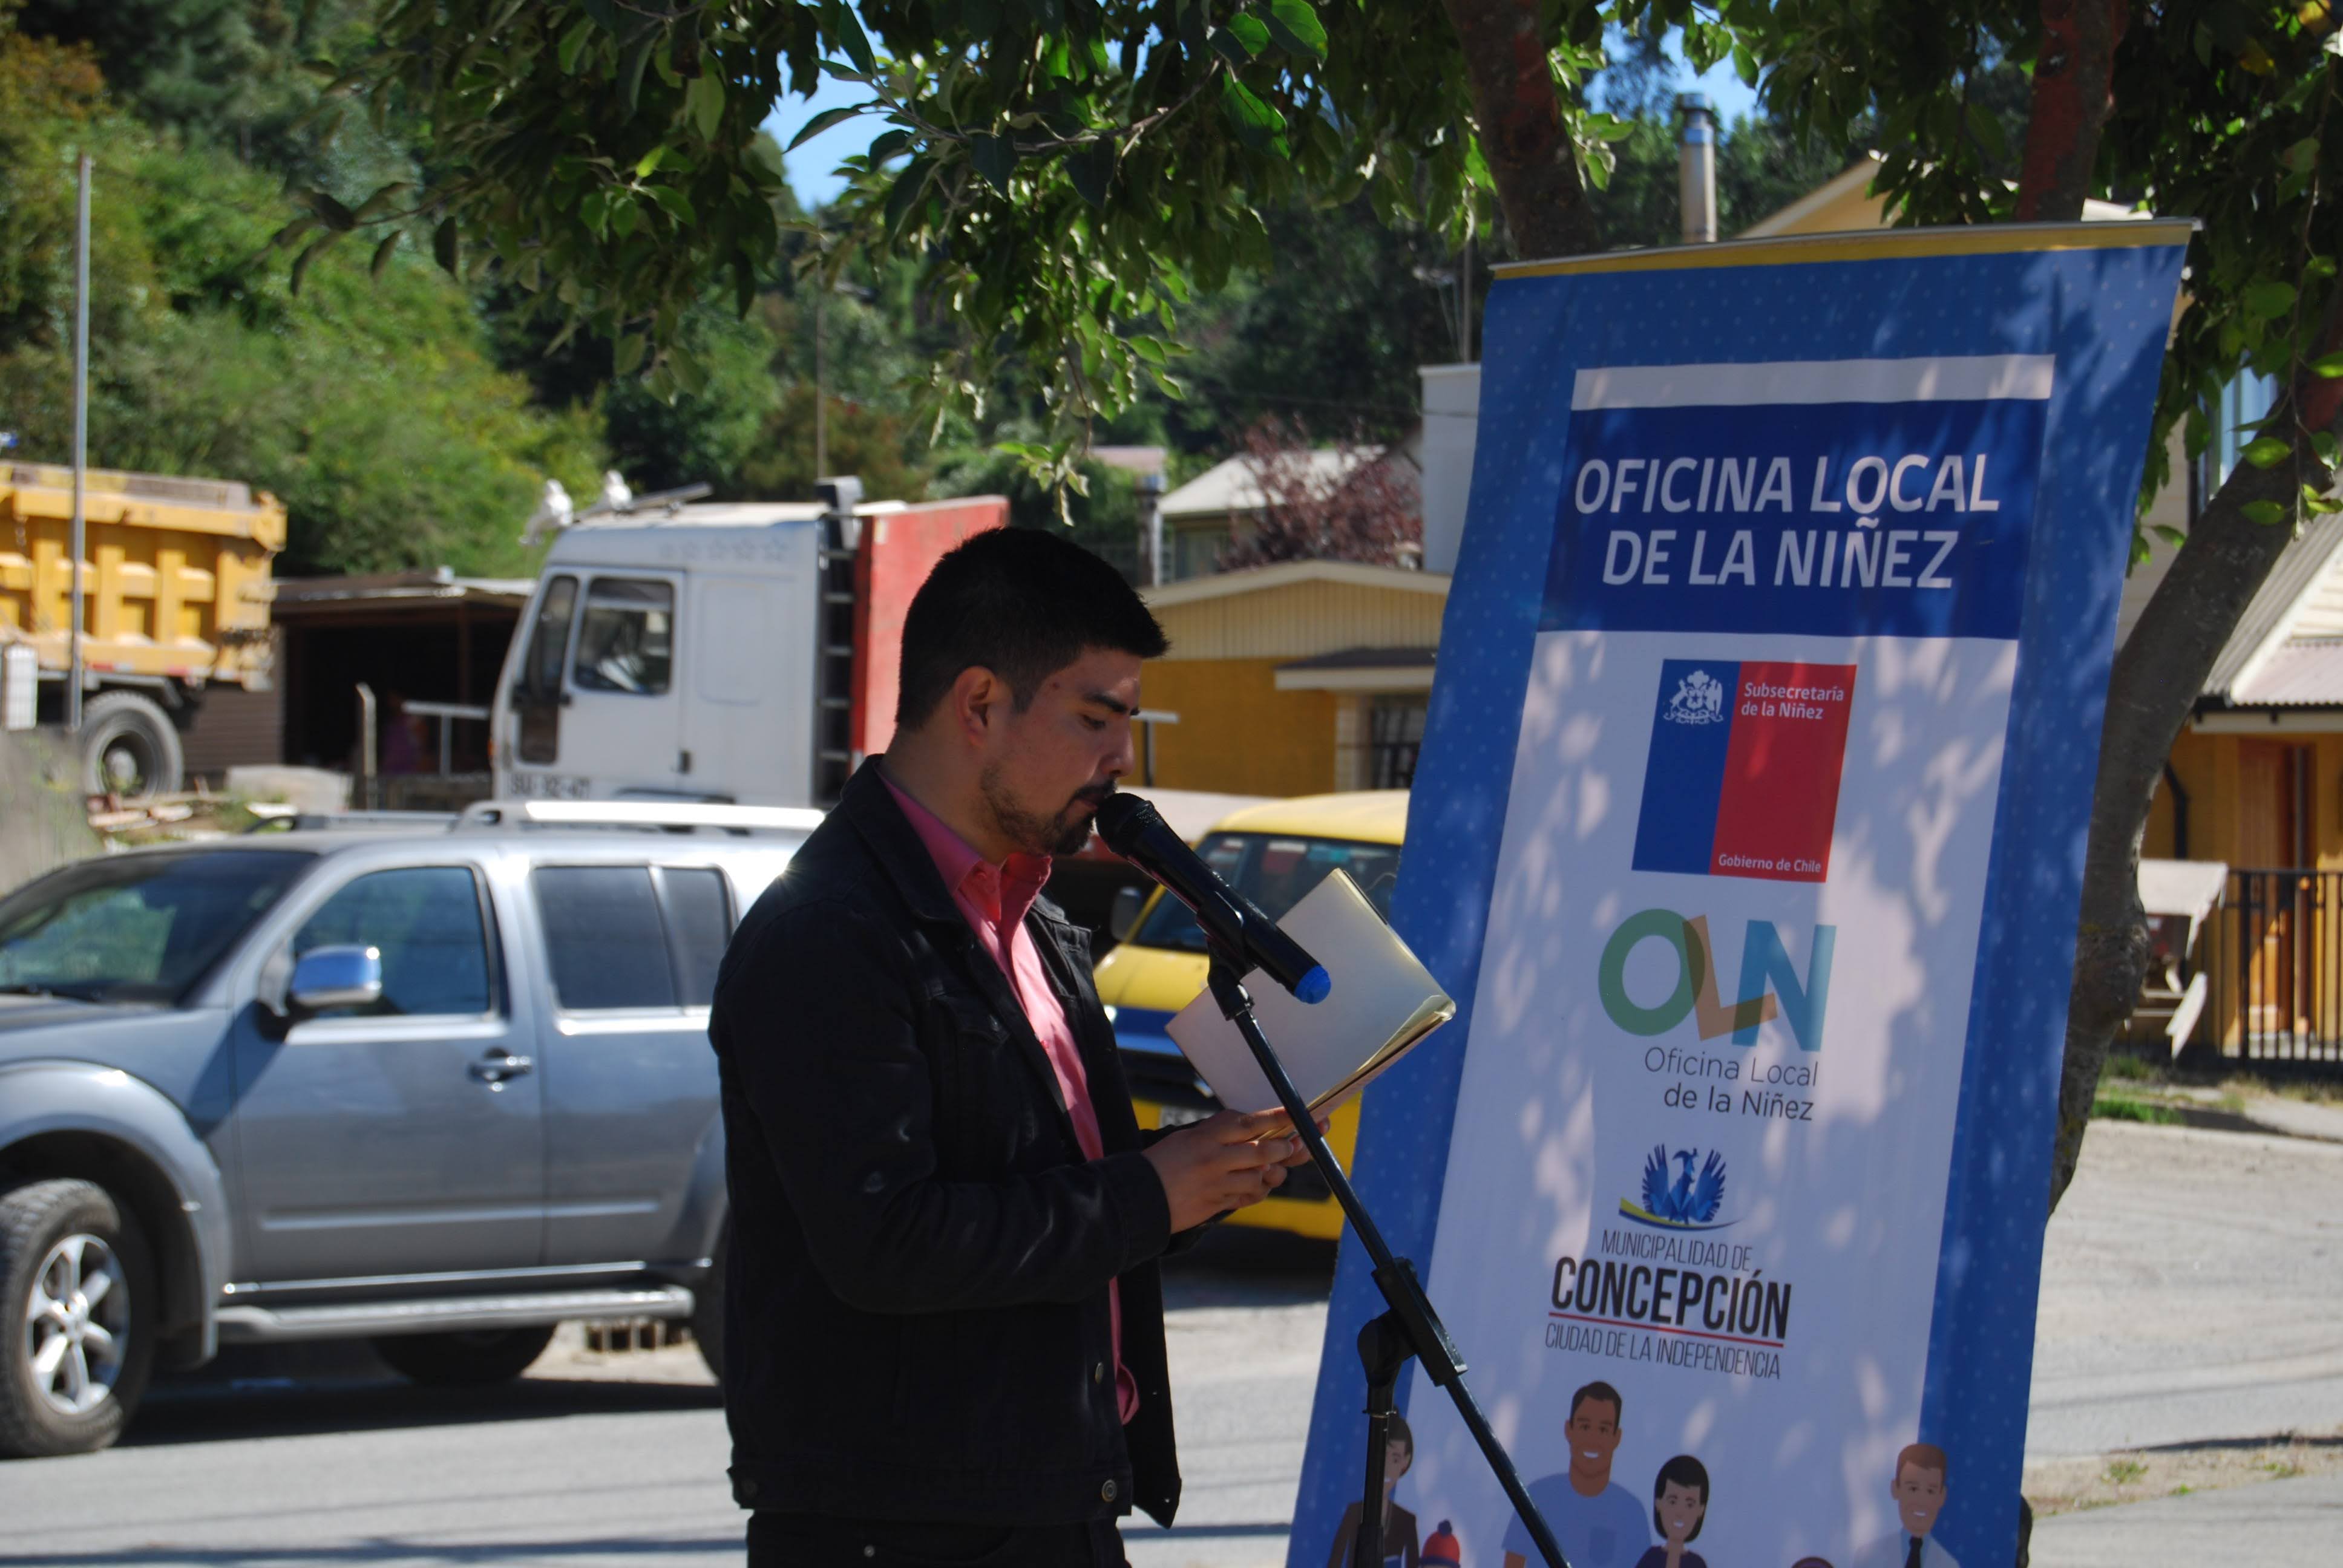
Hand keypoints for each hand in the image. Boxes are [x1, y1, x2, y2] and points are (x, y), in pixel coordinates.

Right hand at [1143, 1110, 1301, 1230]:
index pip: (1251, 1122)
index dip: (1279, 1118)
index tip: (1299, 1114)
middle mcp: (1215, 1158)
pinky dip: (1256, 1191)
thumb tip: (1255, 1130)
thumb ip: (1219, 1134)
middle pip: (1264, 1150)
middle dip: (1284, 1148)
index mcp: (1207, 1135)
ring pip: (1260, 1177)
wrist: (1137, 1197)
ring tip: (1268, 1169)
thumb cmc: (1162, 1163)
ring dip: (1269, 1174)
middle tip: (1292, 1145)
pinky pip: (1248, 1197)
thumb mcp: (1187, 1138)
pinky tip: (1252, 1186)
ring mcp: (1217, 1184)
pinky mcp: (1217, 1204)